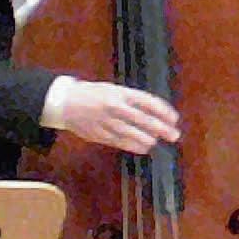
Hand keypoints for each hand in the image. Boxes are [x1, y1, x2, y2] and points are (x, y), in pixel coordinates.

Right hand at [61, 79, 180, 154]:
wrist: (65, 102)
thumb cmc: (93, 94)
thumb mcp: (113, 89)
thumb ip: (133, 100)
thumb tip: (156, 112)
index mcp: (120, 92)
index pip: (148, 102)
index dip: (164, 111)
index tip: (174, 118)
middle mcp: (115, 107)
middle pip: (144, 119)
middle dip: (162, 128)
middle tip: (174, 135)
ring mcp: (107, 122)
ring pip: (133, 133)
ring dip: (149, 139)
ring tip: (156, 141)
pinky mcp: (100, 134)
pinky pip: (121, 142)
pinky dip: (135, 146)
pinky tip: (144, 148)